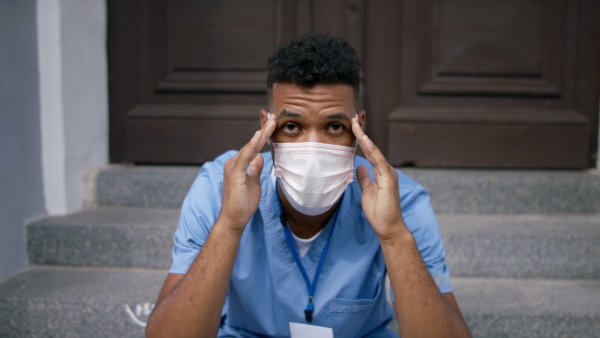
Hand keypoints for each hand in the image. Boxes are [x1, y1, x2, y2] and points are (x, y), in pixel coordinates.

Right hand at [219, 113, 275, 230]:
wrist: (234, 220)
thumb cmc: (243, 203)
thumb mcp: (253, 182)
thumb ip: (254, 168)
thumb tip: (259, 157)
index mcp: (238, 164)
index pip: (253, 146)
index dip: (263, 134)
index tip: (273, 122)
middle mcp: (234, 163)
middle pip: (252, 143)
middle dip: (264, 129)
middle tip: (274, 115)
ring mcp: (233, 167)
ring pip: (250, 147)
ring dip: (261, 133)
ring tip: (272, 122)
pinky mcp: (234, 173)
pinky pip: (245, 156)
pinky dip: (252, 145)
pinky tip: (259, 136)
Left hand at [351, 117, 405, 239]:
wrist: (387, 227)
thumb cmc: (379, 211)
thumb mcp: (367, 191)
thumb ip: (364, 178)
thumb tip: (360, 166)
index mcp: (380, 172)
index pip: (369, 151)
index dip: (362, 138)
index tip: (354, 125)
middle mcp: (385, 169)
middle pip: (372, 146)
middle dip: (363, 131)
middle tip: (354, 116)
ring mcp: (388, 173)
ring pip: (374, 150)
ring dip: (364, 136)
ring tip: (355, 122)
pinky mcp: (389, 178)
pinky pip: (378, 160)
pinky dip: (372, 149)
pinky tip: (364, 139)